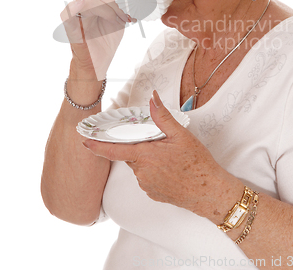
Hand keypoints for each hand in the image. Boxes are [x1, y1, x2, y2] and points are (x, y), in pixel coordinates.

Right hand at [60, 0, 131, 79]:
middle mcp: (83, 1)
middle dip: (119, 0)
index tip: (132, 3)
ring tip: (120, 21)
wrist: (97, 63)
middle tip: (127, 15)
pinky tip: (81, 4)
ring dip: (111, 9)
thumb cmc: (107, 39)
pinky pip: (67, 13)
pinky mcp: (70, 27)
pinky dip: (75, 7)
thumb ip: (125, 4)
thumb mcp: (120, 18)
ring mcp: (75, 13)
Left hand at [82, 91, 240, 220]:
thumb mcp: (181, 135)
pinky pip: (146, 178)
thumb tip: (153, 98)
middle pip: (130, 154)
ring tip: (169, 157)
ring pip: (139, 166)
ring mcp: (146, 185)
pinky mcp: (153, 193)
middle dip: (138, 146)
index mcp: (146, 156)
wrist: (208, 192)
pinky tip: (169, 169)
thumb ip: (162, 117)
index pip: (115, 150)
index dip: (97, 146)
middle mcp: (142, 172)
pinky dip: (153, 170)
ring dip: (147, 159)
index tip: (84, 141)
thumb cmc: (197, 164)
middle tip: (157, 142)